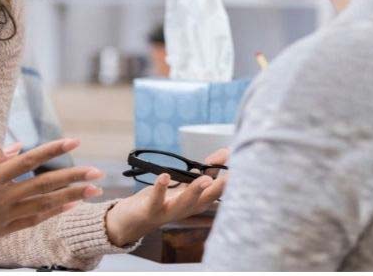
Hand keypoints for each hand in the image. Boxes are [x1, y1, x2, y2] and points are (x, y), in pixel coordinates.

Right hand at [0, 138, 102, 257]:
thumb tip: (16, 149)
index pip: (28, 161)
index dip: (53, 150)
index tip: (73, 142)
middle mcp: (0, 199)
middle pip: (43, 185)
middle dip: (73, 177)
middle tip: (96, 171)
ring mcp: (3, 217)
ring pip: (44, 204)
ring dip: (70, 196)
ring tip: (92, 190)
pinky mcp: (2, 230)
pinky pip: (33, 220)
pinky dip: (52, 212)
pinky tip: (68, 206)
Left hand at [103, 148, 228, 245]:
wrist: (133, 220)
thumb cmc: (163, 200)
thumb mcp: (185, 185)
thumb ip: (204, 170)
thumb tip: (226, 153)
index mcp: (197, 202)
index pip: (217, 191)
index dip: (229, 179)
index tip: (239, 164)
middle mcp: (187, 209)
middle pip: (206, 199)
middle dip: (220, 188)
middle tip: (232, 176)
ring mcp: (170, 211)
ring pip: (186, 203)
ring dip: (196, 191)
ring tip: (204, 179)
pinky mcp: (151, 210)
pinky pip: (157, 200)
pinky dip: (161, 188)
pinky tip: (165, 176)